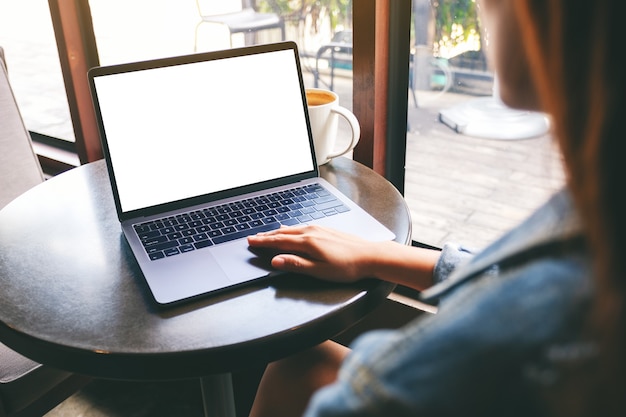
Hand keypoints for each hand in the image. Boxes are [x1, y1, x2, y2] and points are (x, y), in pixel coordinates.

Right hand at [247, 225, 377, 282]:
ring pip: (292, 229)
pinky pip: (302, 227)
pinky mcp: (327, 229)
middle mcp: (312, 232)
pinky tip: (292, 230)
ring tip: (268, 233)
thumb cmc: (347, 267)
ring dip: (278, 231)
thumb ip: (296, 265)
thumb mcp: (319, 271)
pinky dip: (291, 229)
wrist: (370, 256)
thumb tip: (276, 261)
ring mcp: (320, 229)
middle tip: (253, 237)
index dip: (263, 242)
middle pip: (283, 233)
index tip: (250, 241)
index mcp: (307, 242)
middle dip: (267, 235)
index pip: (279, 242)